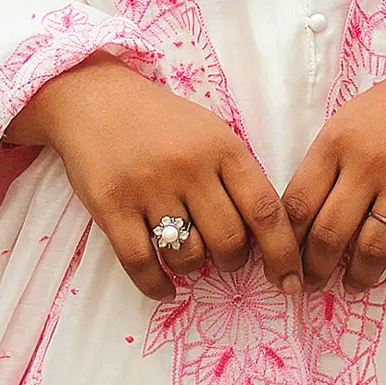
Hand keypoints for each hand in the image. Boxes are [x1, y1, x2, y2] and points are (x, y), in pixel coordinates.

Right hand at [8, 53, 304, 302]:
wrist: (94, 99)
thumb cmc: (161, 121)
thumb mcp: (209, 132)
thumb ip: (236, 176)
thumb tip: (268, 238)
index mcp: (222, 146)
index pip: (265, 209)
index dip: (283, 252)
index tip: (290, 281)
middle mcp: (189, 166)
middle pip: (230, 240)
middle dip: (232, 261)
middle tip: (224, 257)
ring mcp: (149, 187)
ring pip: (188, 256)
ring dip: (194, 267)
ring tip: (188, 254)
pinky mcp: (112, 206)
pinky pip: (142, 264)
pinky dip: (158, 285)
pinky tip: (164, 285)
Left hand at [283, 6, 385, 294]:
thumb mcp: (354, 116)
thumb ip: (331, 159)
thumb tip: (304, 213)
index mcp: (337, 140)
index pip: (297, 204)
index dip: (286, 242)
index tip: (286, 260)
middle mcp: (367, 163)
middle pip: (328, 235)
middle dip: (316, 270)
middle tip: (315, 283)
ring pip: (372, 251)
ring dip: (360, 277)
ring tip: (357, 283)